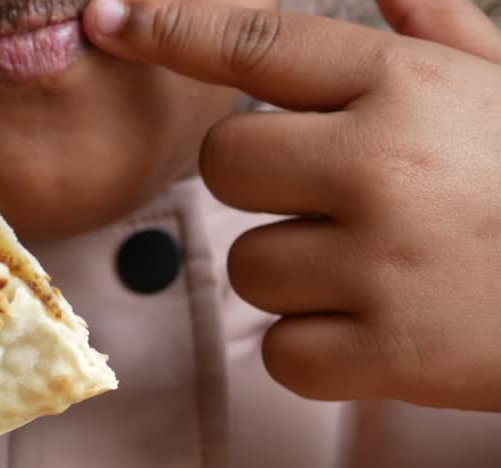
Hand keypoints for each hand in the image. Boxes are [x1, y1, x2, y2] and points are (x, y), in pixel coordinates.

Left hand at [85, 0, 500, 410]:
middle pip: (221, 163)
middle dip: (260, 182)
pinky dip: (319, 352)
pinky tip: (386, 330)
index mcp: (406, 87)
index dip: (170, 26)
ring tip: (384, 271)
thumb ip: (437, 32)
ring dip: (298, 276)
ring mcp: (380, 264)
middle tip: (334, 199)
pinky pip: (281, 353)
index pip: (253, 42)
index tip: (109, 19)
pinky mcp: (385, 355)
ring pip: (248, 267)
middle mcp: (381, 164)